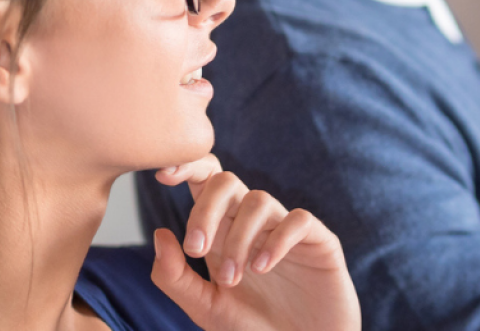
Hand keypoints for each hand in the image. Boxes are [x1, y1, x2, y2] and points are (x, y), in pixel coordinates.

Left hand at [148, 155, 359, 329]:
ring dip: (237, 238)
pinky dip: (275, 240)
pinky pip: (297, 220)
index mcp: (223, 231)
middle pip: (226, 182)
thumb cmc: (254, 329)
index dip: (187, 166)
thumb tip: (159, 233)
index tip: (162, 175)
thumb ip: (174, 277)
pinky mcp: (319, 242)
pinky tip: (262, 268)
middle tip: (195, 250)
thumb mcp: (205, 308)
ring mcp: (286, 230)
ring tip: (233, 279)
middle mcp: (253, 224)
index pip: (205, 181)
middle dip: (205, 211)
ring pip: (258, 200)